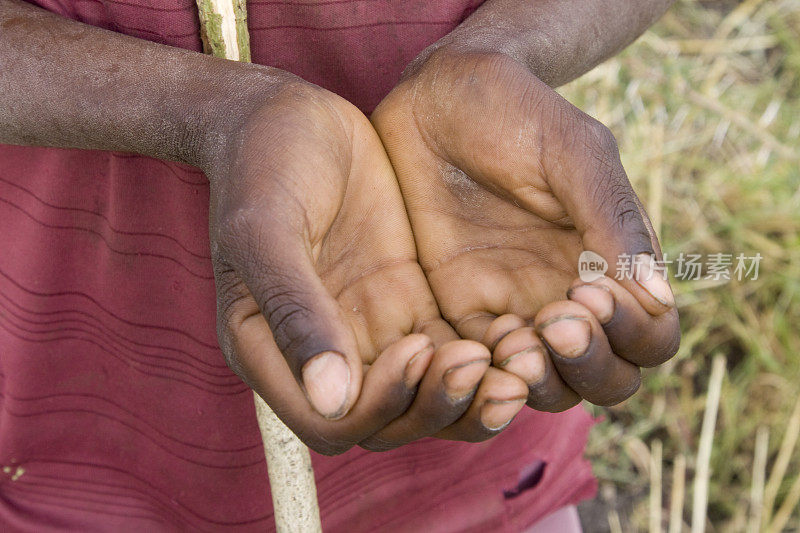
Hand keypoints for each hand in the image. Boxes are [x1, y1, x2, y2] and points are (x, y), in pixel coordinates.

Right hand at [205, 72, 527, 453]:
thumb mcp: (268, 230)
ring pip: (427, 394)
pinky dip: (483, 356)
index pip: (331, 422)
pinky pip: (450, 348)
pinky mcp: (408, 301)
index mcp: (271, 349)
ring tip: (514, 365)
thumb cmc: (263, 164)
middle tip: (481, 364)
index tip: (414, 349)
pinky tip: (517, 333)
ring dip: (469, 393)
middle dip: (436, 406)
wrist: (290, 114)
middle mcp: (324, 352)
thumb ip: (294, 310)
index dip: (379, 405)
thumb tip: (331, 398)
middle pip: (388, 421)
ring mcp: (370, 328)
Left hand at [372, 49, 679, 410]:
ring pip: (543, 387)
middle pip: (603, 379)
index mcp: (612, 263)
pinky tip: (464, 344)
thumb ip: (614, 217)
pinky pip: (476, 368)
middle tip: (553, 323)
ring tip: (512, 342)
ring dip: (536, 381)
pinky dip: (478, 375)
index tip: (588, 289)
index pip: (649, 338)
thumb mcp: (572, 151)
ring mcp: (512, 309)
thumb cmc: (513, 112)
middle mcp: (568, 297)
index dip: (631, 334)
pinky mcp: (457, 311)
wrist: (436, 98)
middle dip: (587, 368)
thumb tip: (659, 296)